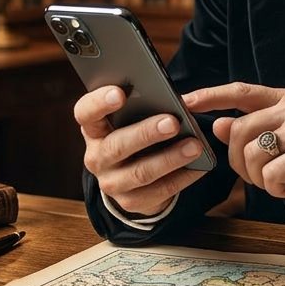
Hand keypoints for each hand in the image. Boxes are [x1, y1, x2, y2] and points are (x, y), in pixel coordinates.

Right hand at [75, 85, 205, 216]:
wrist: (132, 175)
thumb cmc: (136, 131)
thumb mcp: (131, 116)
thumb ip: (142, 99)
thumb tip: (165, 84)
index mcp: (94, 128)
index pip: (85, 113)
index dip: (99, 103)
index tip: (120, 93)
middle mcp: (96, 157)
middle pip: (116, 145)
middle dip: (146, 134)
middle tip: (173, 122)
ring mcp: (111, 183)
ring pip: (140, 172)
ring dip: (169, 158)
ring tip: (194, 145)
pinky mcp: (131, 201)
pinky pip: (159, 191)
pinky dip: (181, 178)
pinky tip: (198, 166)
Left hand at [183, 83, 284, 218]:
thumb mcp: (284, 141)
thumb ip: (253, 130)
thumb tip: (218, 125)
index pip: (240, 91)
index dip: (210, 96)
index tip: (185, 102)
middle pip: (238, 131)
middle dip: (238, 161)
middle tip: (258, 176)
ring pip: (250, 154)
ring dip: (257, 178)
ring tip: (279, 181)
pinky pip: (269, 174)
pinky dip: (274, 188)